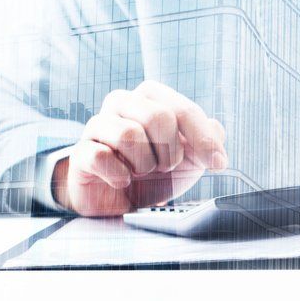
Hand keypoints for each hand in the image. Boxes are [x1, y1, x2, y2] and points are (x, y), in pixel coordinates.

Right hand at [53, 81, 228, 216]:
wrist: (120, 201)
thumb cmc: (155, 172)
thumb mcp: (190, 157)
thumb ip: (207, 139)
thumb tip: (216, 130)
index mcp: (150, 98)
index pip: (182, 109)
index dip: (204, 139)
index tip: (219, 164)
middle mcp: (122, 103)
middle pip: (157, 116)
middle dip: (171, 151)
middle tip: (166, 167)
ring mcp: (98, 126)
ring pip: (129, 134)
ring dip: (145, 164)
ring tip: (141, 172)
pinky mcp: (80, 153)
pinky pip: (101, 157)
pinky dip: (119, 176)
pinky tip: (122, 181)